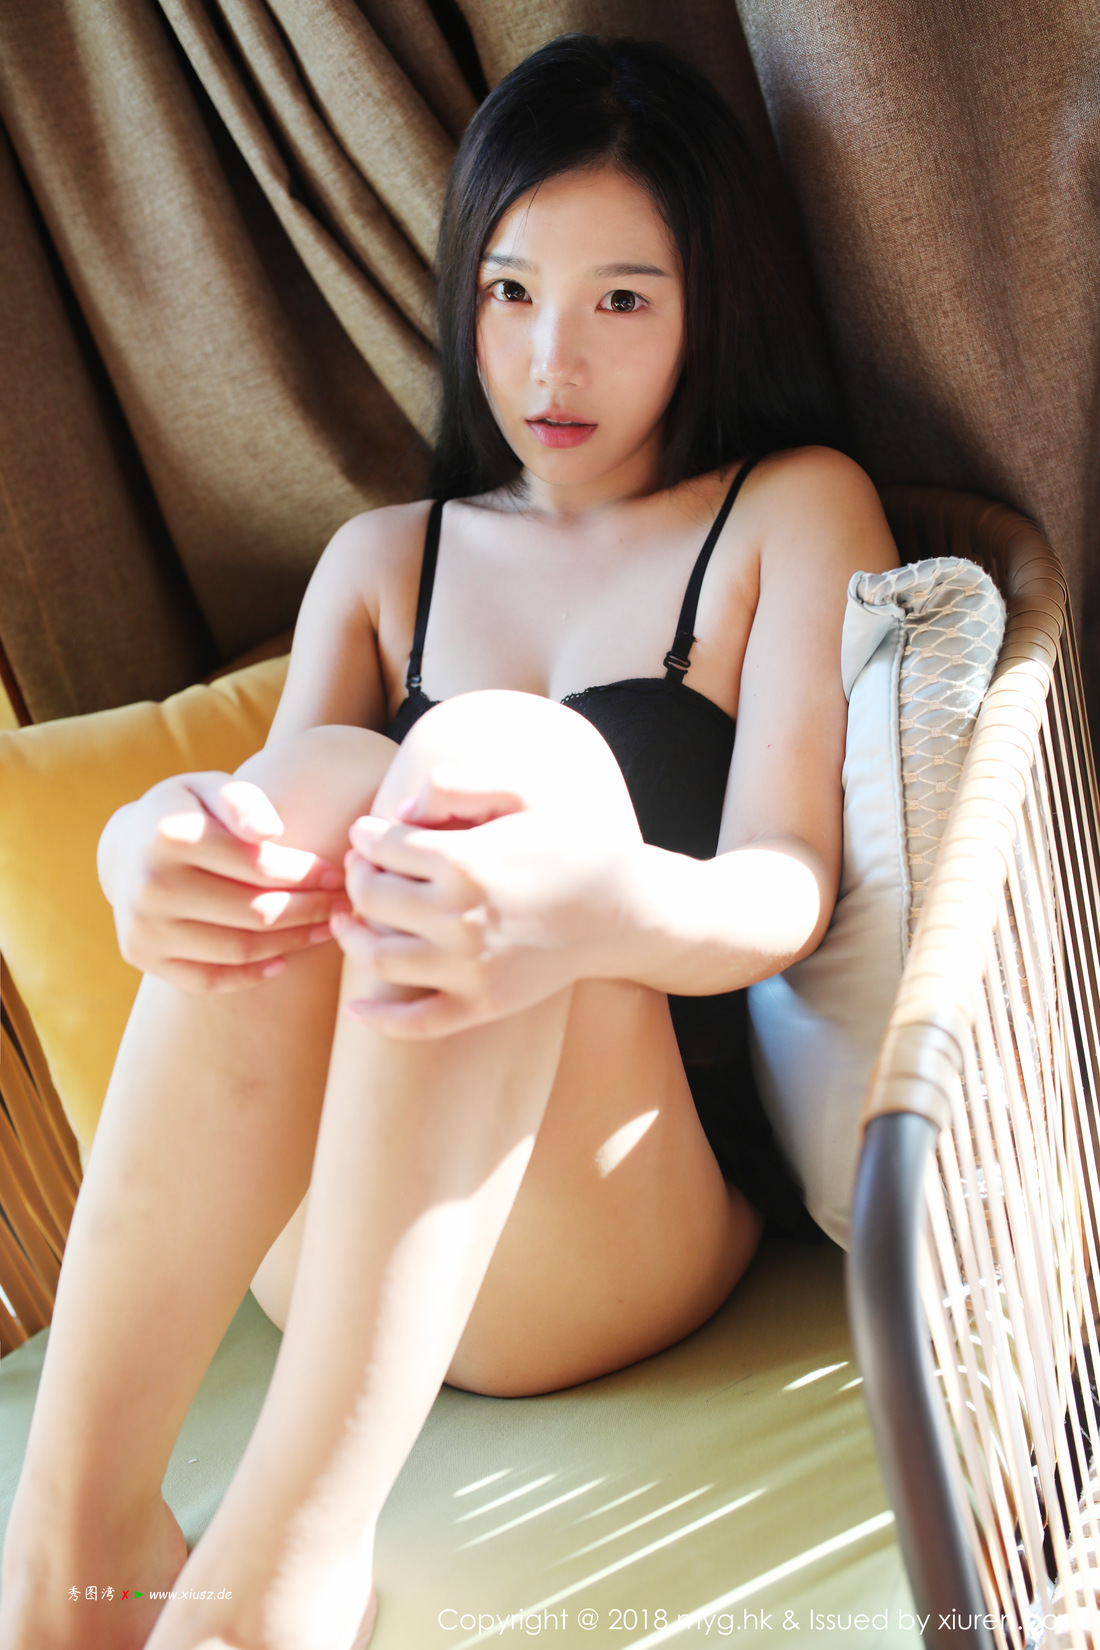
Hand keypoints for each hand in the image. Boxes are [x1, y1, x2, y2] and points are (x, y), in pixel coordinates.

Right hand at [98, 772, 350, 990]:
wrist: (125, 848)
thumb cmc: (187, 813)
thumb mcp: (211, 787)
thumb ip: (243, 801)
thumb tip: (269, 832)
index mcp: (170, 834)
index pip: (260, 866)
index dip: (308, 875)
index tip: (336, 875)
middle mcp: (152, 885)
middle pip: (255, 911)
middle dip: (310, 911)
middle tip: (344, 907)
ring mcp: (143, 926)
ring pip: (239, 949)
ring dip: (293, 943)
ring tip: (325, 930)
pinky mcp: (141, 956)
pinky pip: (208, 979)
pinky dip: (251, 976)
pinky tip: (284, 960)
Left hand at [329, 767, 645, 1036]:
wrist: (624, 911)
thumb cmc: (574, 846)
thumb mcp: (525, 794)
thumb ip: (461, 786)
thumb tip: (402, 808)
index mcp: (463, 860)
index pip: (382, 846)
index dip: (366, 835)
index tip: (369, 833)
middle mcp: (457, 917)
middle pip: (371, 896)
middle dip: (356, 876)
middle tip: (359, 868)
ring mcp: (467, 967)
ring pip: (378, 956)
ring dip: (350, 936)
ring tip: (345, 920)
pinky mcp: (482, 1005)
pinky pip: (417, 1022)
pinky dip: (378, 1018)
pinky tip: (357, 1005)